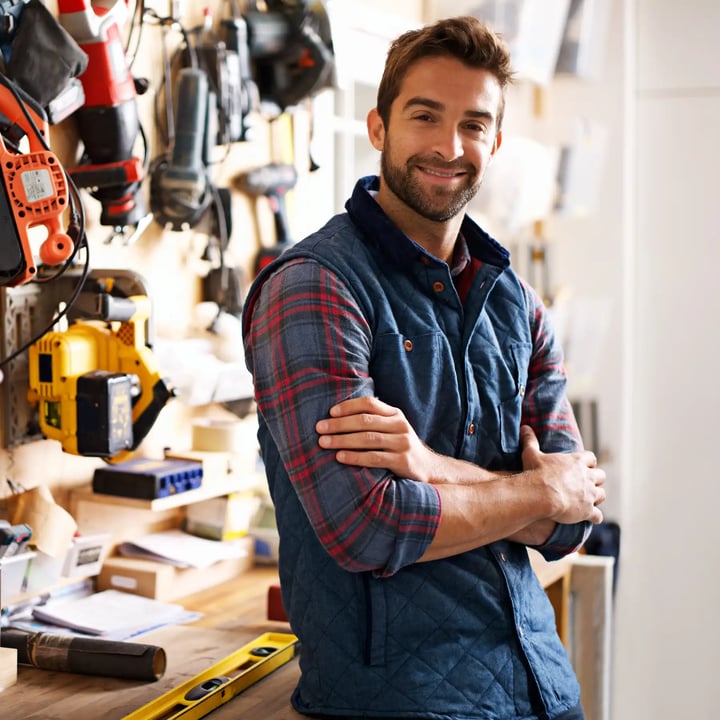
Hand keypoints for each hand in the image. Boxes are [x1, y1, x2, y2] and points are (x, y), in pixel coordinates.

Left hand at [315, 396, 443, 482]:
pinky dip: (355, 457)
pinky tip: (339, 457)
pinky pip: (374, 458)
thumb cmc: (400, 447)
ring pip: (368, 438)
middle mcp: (400, 425)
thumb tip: (337, 415)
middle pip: (365, 421)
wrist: (429, 469)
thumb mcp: (392, 429)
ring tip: (323, 442)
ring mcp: (402, 443)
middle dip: (339, 424)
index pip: (369, 404)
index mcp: (395, 414)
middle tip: (319, 428)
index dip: (348, 406)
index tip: (330, 412)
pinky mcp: (403, 461)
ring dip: (342, 440)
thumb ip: (374, 420)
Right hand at [520, 425, 605, 524]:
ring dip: (596, 497)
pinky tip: (591, 518)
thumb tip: (524, 428)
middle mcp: (587, 477)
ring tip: (588, 501)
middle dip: (596, 480)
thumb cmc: (536, 473)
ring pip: (602, 495)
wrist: (541, 495)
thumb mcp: (531, 454)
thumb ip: (530, 441)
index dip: (588, 463)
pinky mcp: (587, 510)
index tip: (583, 466)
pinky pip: (598, 515)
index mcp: (576, 462)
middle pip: (601, 476)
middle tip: (586, 484)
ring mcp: (589, 494)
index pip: (591, 458)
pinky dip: (595, 517)